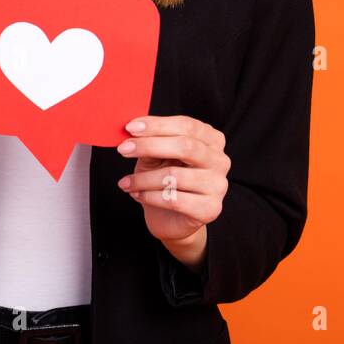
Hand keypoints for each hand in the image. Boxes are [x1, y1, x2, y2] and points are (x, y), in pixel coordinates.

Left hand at [116, 115, 229, 266]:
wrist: (170, 218)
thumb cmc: (164, 180)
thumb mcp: (156, 156)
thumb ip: (152, 141)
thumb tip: (134, 130)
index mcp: (212, 140)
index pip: (186, 125)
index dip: (157, 125)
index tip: (130, 127)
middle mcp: (220, 161)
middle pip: (186, 146)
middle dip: (149, 146)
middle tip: (123, 149)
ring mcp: (218, 186)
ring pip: (175, 176)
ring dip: (143, 179)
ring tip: (127, 182)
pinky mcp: (210, 209)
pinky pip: (173, 199)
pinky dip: (149, 196)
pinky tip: (137, 195)